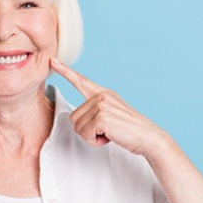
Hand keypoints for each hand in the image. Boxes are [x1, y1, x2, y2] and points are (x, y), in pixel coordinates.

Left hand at [50, 58, 169, 157]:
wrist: (149, 137)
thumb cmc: (130, 130)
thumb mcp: (112, 114)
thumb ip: (96, 110)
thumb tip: (77, 119)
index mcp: (103, 93)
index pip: (81, 80)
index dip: (65, 71)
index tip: (53, 61)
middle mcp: (101, 96)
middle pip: (73, 117)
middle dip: (87, 130)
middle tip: (106, 130)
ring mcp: (101, 105)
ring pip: (78, 127)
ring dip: (91, 136)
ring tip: (109, 133)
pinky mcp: (101, 117)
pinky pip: (85, 134)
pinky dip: (95, 141)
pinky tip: (109, 137)